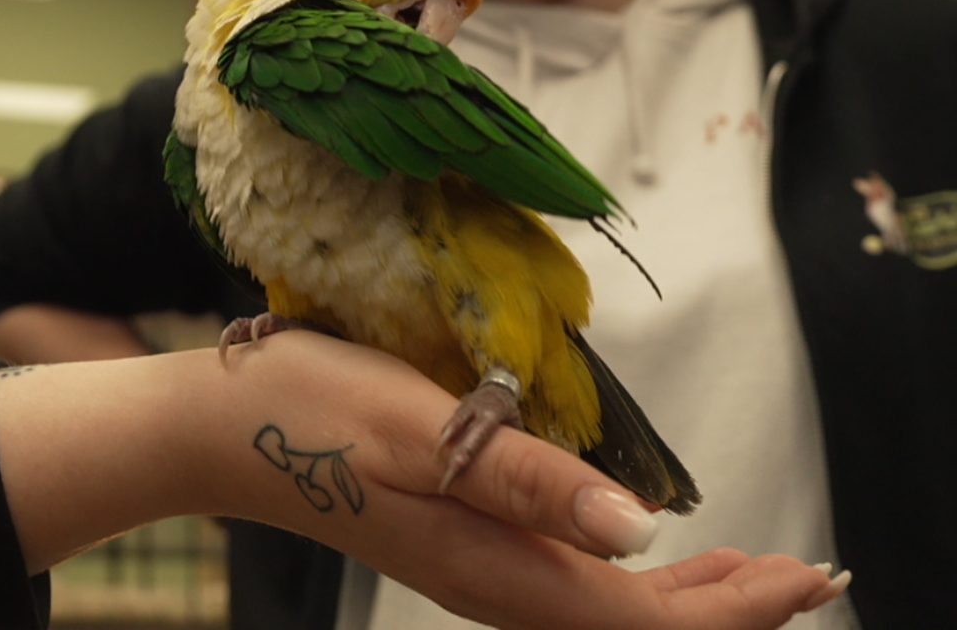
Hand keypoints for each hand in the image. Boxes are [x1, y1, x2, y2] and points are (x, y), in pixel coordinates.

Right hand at [0, 330, 847, 629]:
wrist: (213, 429)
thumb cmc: (309, 410)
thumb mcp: (421, 428)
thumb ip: (527, 479)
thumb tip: (636, 529)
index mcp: (494, 564)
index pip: (643, 617)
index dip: (734, 604)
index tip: (806, 574)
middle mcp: (491, 582)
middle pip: (630, 626)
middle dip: (726, 608)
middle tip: (806, 574)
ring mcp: (469, 567)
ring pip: (601, 608)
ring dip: (683, 597)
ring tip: (746, 573)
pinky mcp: (453, 542)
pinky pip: (564, 582)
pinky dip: (625, 575)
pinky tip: (637, 547)